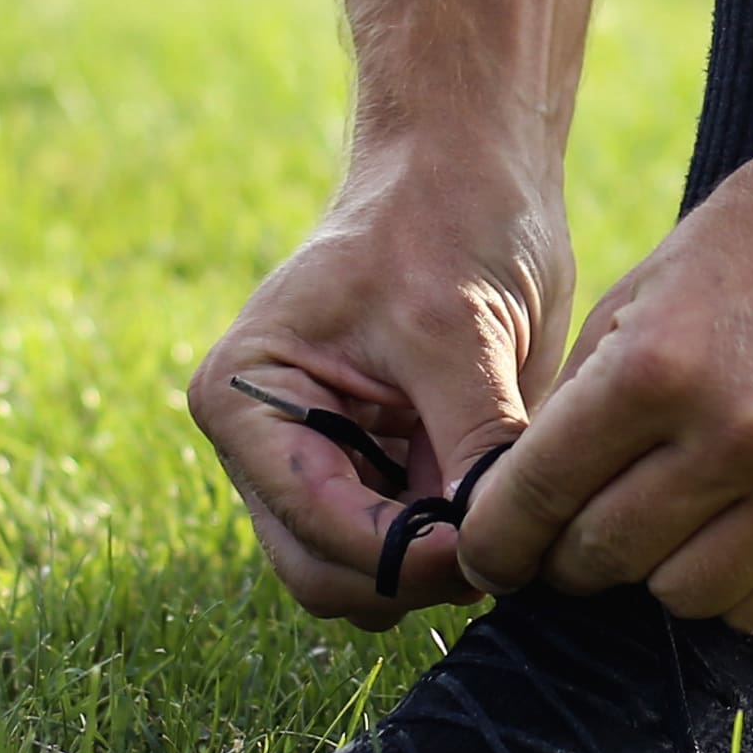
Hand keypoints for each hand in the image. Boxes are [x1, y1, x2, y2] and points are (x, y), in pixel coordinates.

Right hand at [187, 150, 571, 627]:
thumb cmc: (447, 220)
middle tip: (505, 543)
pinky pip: (413, 550)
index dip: (401, 556)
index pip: (313, 526)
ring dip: (438, 566)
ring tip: (506, 500)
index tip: (488, 547)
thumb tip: (497, 546)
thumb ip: (472, 443)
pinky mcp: (380, 474)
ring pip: (370, 579)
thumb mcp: (461, 331)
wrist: (471, 172)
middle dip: (415, 574)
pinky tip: (507, 497)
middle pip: (326, 574)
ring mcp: (323, 465)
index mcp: (245, 398)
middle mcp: (268, 445)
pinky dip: (458, 543)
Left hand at [459, 119, 752, 632]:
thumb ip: (586, 392)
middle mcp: (736, 435)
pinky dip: (738, 588)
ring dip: (659, 570)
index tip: (491, 553)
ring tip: (670, 523)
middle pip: (605, 556)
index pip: (539, 494)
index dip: (497, 538)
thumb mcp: (650, 286)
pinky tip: (737, 537)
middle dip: (572, 553)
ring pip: (686, 596)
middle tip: (577, 533)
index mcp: (659, 366)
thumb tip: (527, 495)